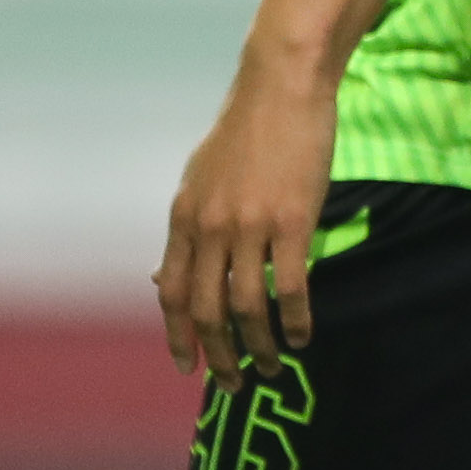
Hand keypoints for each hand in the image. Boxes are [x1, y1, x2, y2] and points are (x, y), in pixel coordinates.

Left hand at [160, 52, 336, 380]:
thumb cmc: (247, 129)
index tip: (189, 367)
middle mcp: (209, 228)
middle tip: (235, 383)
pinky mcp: (293, 220)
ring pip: (248, 306)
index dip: (179, 336)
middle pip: (207, 311)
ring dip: (259, 346)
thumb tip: (165, 280)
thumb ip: (187, 230)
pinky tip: (305, 336)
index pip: (174, 293)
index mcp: (184, 218)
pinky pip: (291, 285)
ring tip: (274, 367)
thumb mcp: (200, 179)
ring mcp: (250, 226)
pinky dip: (296, 319)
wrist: (282, 86)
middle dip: (219, 356)